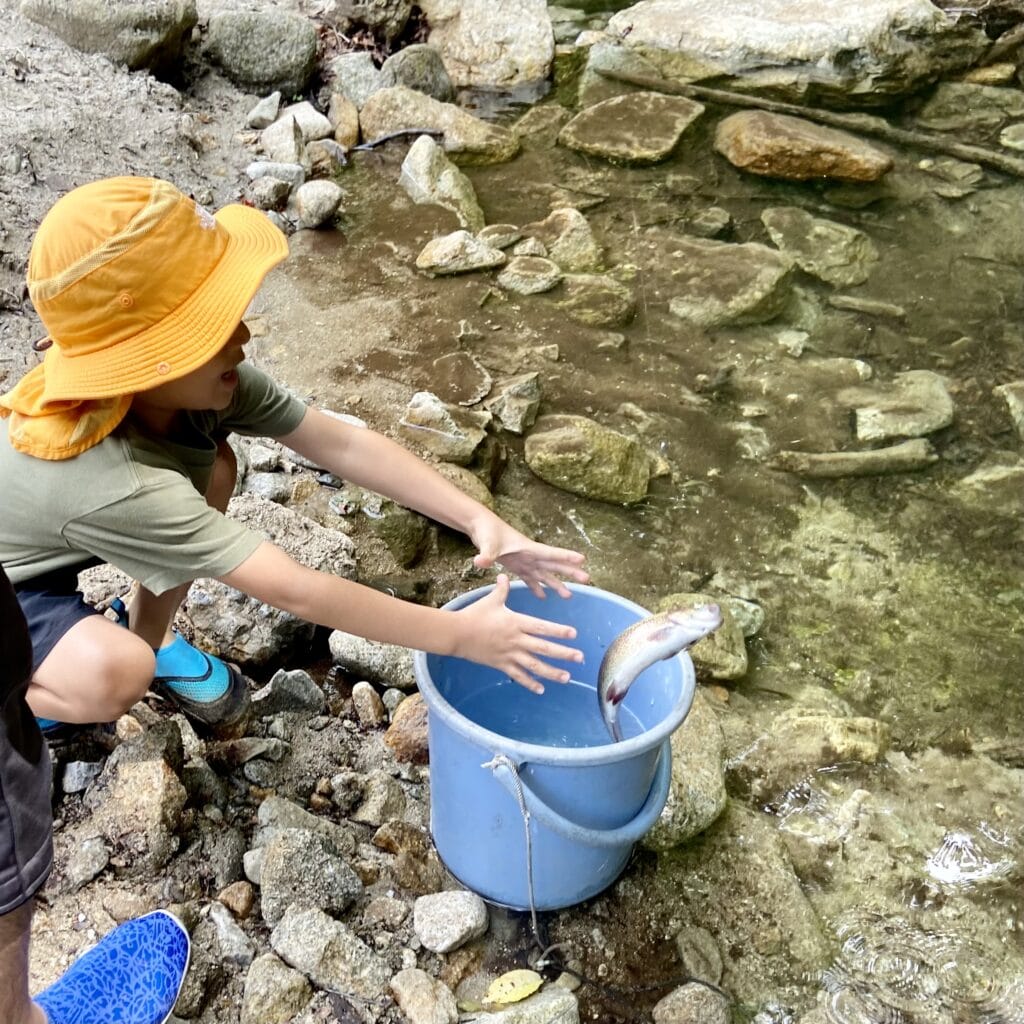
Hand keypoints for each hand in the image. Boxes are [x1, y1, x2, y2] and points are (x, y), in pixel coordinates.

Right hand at [452, 574, 583, 692]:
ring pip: (534, 665)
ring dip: (552, 672)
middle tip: (579, 658)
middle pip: (543, 648)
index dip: (558, 631)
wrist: (457, 634)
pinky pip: (518, 676)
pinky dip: (530, 683)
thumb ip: (502, 589)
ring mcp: (509, 654)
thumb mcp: (491, 600)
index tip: (574, 634)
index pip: (542, 627)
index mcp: (516, 622)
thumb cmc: (475, 615)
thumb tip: (505, 575)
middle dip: (563, 653)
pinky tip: (541, 689)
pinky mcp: (501, 665)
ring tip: (567, 677)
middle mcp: (516, 640)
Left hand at [471, 518, 588, 598]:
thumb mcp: (487, 544)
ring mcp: (524, 560)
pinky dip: (535, 587)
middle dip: (569, 572)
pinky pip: (529, 578)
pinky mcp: (516, 565)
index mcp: (528, 548)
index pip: (551, 553)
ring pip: (544, 574)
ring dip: (556, 584)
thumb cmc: (486, 531)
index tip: (582, 559)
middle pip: (554, 565)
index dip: (566, 557)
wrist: (479, 526)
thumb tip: (480, 563)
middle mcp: (530, 555)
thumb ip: (486, 555)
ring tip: (568, 595)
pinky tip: (541, 596)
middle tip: (586, 579)